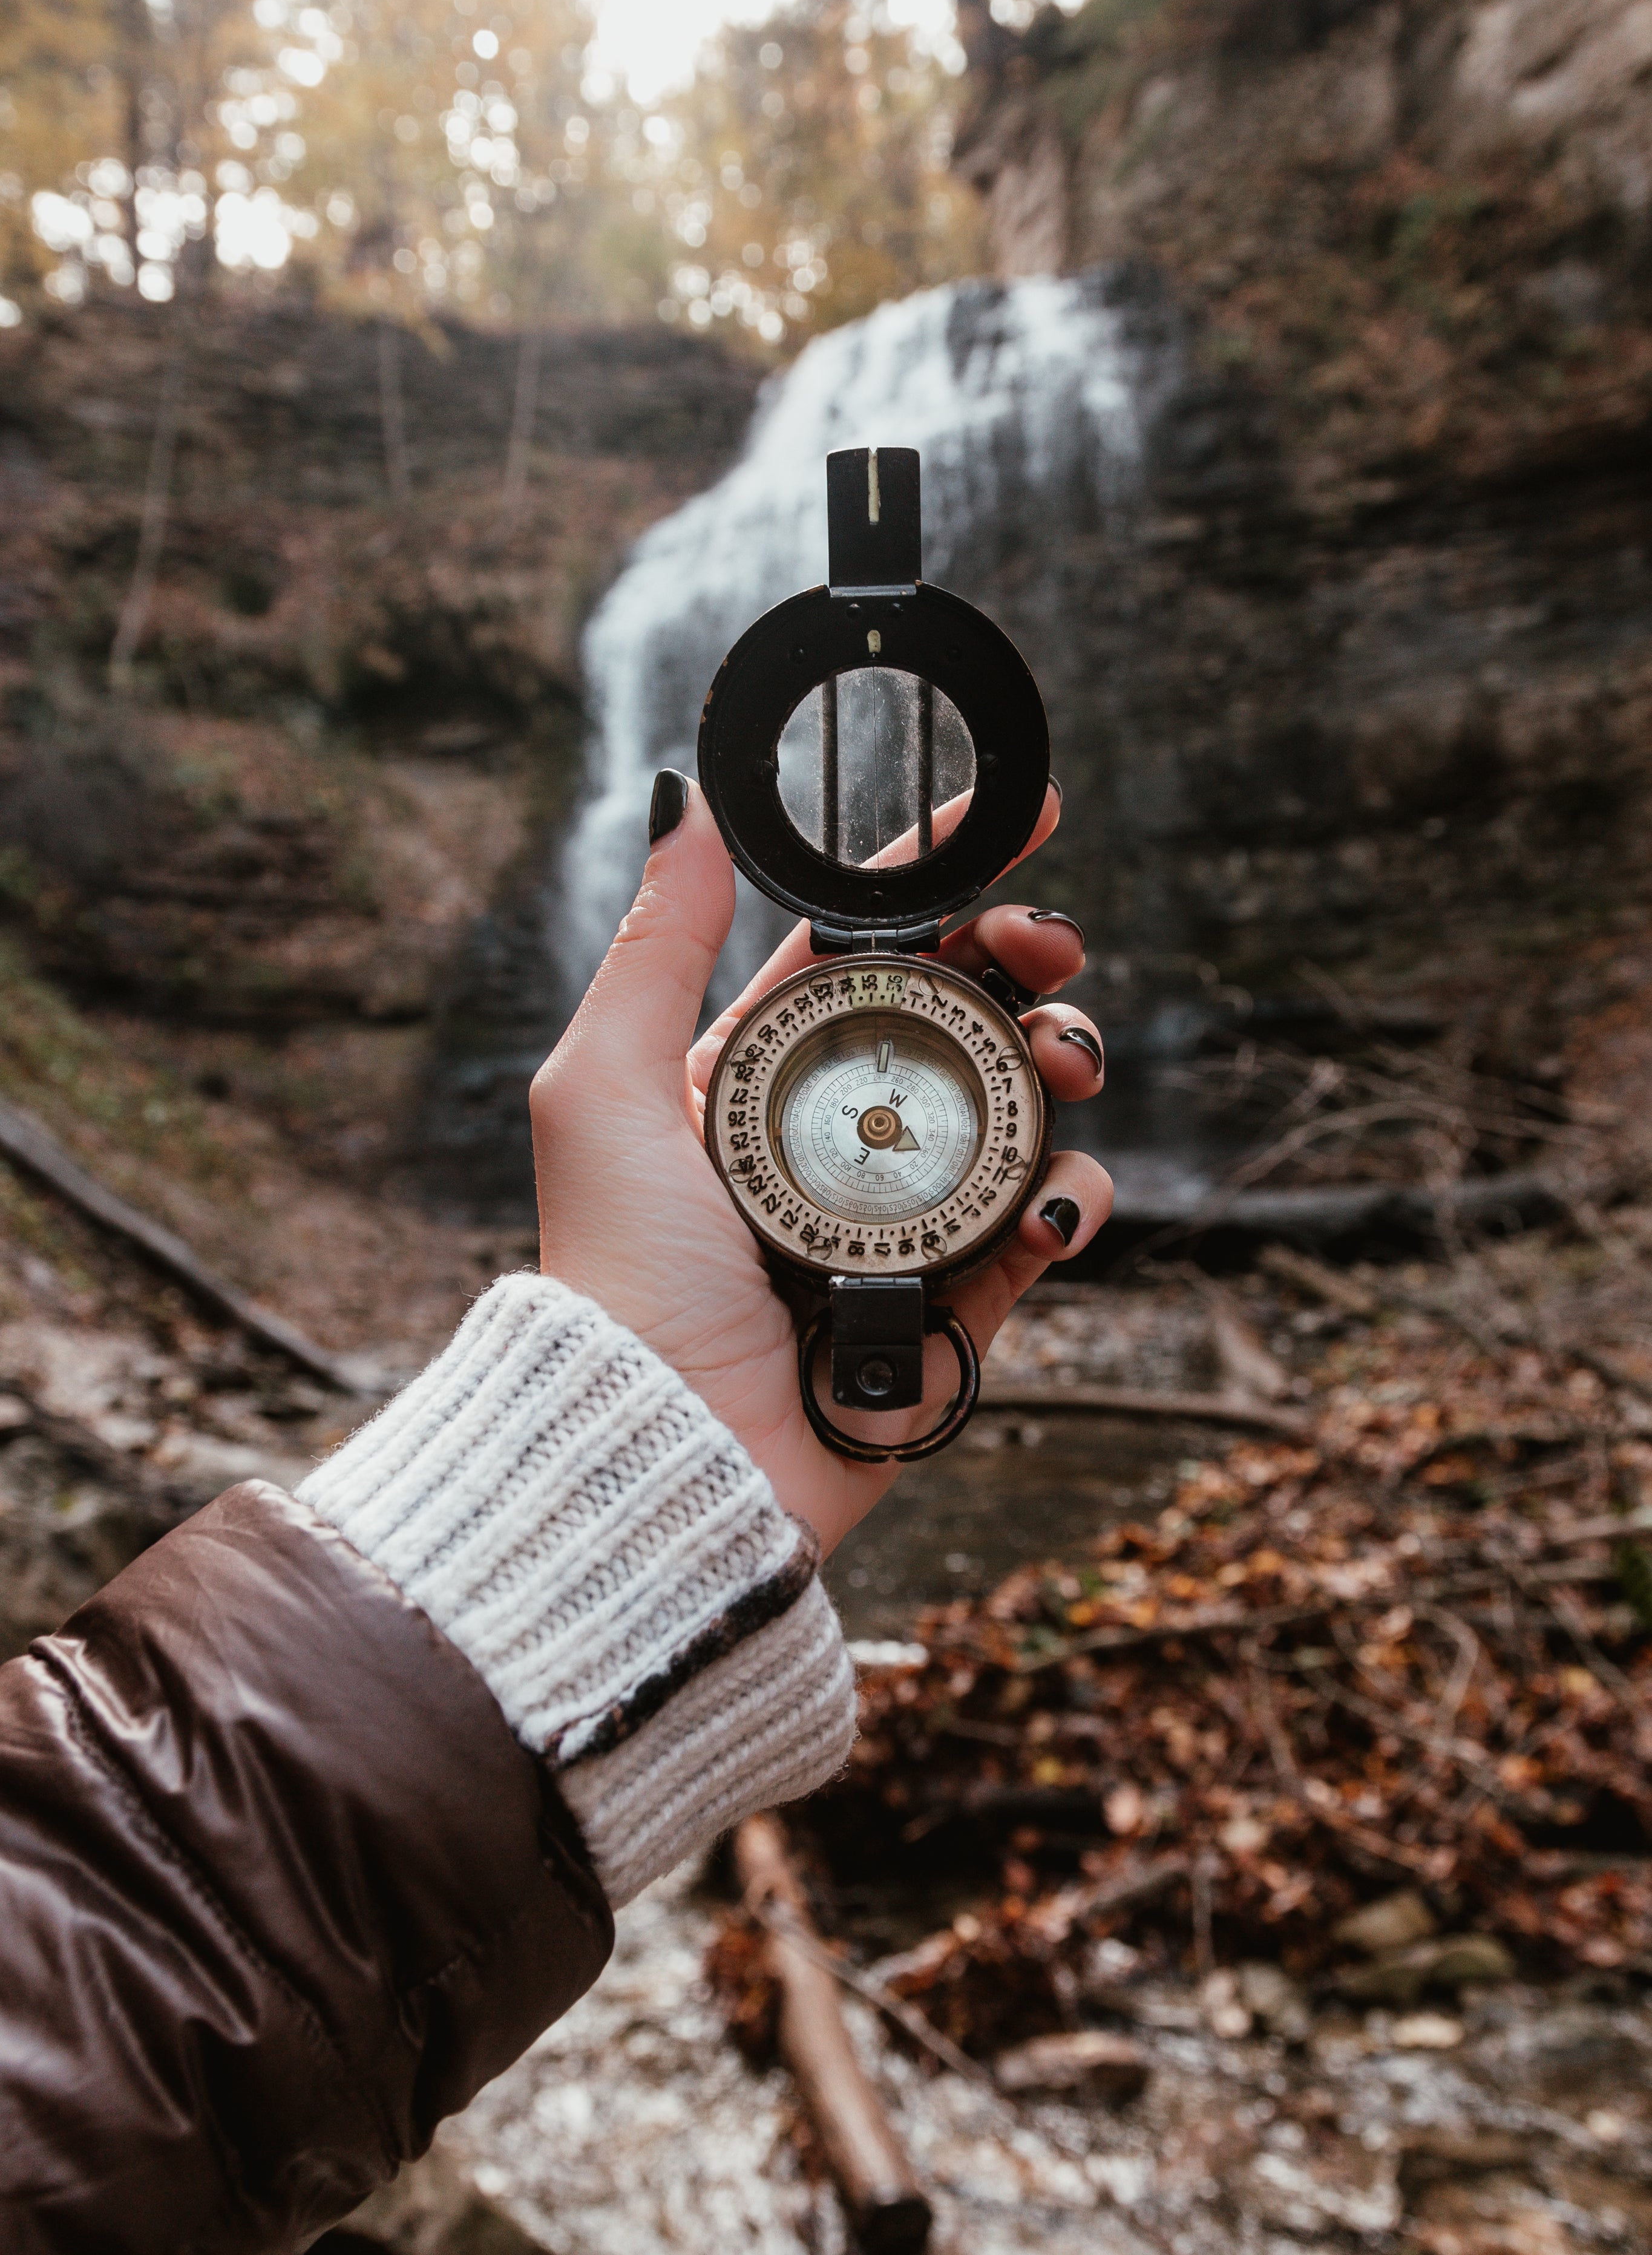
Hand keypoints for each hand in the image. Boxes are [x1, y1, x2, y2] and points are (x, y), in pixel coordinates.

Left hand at [529, 774, 1111, 1554]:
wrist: (674, 1449)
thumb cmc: (621, 1272)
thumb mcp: (607, 1088)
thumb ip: (655, 947)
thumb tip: (681, 805)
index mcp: (756, 1072)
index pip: (864, 946)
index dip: (941, 876)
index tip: (1020, 813)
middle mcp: (839, 1130)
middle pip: (966, 1010)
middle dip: (1022, 958)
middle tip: (1047, 946)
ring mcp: (910, 1209)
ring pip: (1025, 1100)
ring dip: (1064, 1058)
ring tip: (1064, 1060)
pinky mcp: (963, 1291)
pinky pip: (1049, 1215)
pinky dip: (1073, 1193)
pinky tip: (1052, 1200)